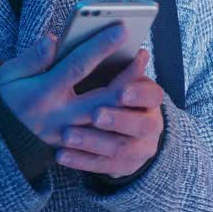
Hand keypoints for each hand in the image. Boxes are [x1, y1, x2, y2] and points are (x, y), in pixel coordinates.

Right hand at [0, 23, 143, 153]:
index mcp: (43, 92)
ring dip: (128, 98)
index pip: (77, 66)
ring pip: (108, 119)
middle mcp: (60, 115)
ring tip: (141, 74)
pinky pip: (104, 136)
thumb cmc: (5, 98)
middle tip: (143, 54)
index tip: (120, 29)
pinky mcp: (75, 146)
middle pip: (102, 96)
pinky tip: (134, 100)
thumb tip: (52, 39)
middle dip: (125, 75)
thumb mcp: (8, 74)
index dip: (99, 47)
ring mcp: (70, 133)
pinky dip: (121, 119)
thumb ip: (31, 58)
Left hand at [57, 47, 164, 178]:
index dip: (139, 91)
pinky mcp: (123, 166)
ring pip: (118, 148)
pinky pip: (102, 166)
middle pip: (141, 125)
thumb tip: (83, 44)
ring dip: (92, 141)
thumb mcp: (112, 72)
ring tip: (67, 135)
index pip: (152, 94)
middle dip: (118, 120)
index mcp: (150, 98)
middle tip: (95, 115)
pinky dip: (81, 160)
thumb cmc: (107, 88)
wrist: (127, 129)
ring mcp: (138, 149)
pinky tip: (60, 155)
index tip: (122, 90)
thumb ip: (105, 60)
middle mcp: (150, 124)